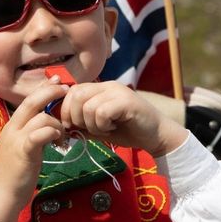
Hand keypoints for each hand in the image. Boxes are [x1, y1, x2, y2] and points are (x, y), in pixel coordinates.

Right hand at [0, 80, 70, 221]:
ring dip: (58, 124)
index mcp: (11, 126)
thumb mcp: (22, 150)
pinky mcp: (24, 152)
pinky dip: (52, 133)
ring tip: (63, 137)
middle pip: (31, 101)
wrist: (1, 195)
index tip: (58, 81)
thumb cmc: (14, 175)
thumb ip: (33, 136)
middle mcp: (12, 128)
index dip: (43, 88)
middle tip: (66, 90)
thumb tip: (49, 128)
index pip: (27, 101)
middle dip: (50, 92)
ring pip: (41, 118)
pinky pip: (39, 134)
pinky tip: (58, 142)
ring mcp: (16, 139)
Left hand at [53, 81, 189, 154]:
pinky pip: (102, 112)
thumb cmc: (129, 131)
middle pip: (76, 95)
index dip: (66, 109)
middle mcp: (108, 85)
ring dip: (91, 124)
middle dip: (75, 116)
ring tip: (104, 130)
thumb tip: (63, 127)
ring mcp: (118, 92)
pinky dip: (102, 126)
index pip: (73, 90)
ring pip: (88, 106)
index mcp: (101, 88)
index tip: (71, 126)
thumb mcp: (100, 128)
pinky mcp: (126, 101)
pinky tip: (112, 129)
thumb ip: (83, 124)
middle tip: (86, 130)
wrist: (157, 136)